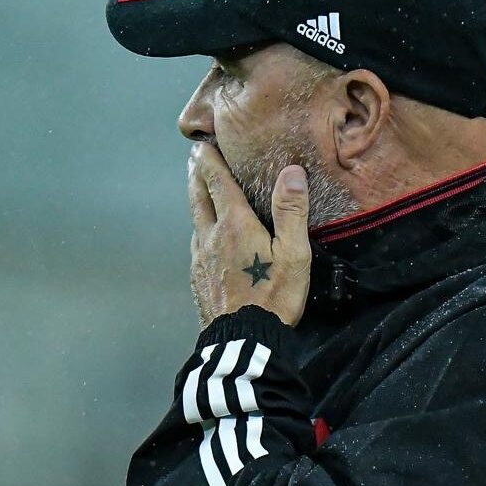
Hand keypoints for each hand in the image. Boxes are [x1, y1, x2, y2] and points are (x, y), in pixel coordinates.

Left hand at [187, 142, 310, 327]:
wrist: (242, 340)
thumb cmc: (272, 295)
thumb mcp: (292, 254)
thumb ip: (291, 211)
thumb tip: (292, 171)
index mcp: (234, 225)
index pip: (218, 183)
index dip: (210, 162)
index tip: (202, 145)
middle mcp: (211, 236)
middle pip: (199, 198)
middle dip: (196, 176)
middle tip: (193, 159)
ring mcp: (201, 259)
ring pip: (195, 221)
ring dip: (196, 200)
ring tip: (198, 190)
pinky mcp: (198, 279)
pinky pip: (197, 245)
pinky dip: (199, 229)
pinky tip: (204, 237)